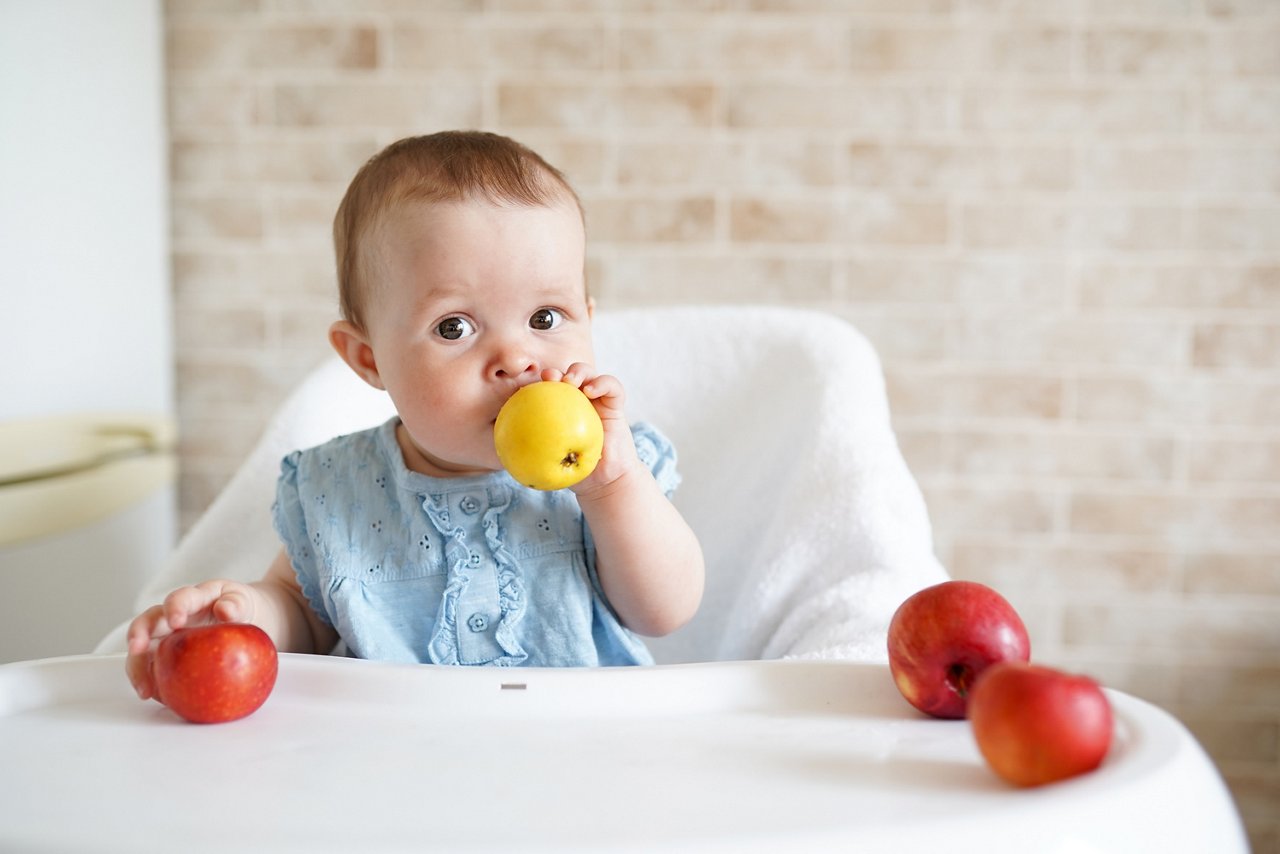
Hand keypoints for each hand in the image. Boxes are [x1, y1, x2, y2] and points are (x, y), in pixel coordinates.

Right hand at [125, 580, 257, 700]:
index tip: (176, 621)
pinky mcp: (165, 658)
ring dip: (138, 669)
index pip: (180, 599)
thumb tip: (225, 610)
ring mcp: (166, 638)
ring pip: (143, 651)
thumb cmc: (239, 607)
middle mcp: (172, 617)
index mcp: (193, 599)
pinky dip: (152, 685)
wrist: (243, 619)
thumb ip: (236, 603)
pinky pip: (153, 671)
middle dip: (138, 635)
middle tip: (137, 649)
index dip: (174, 608)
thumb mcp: (242, 601)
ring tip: (145, 689)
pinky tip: (157, 698)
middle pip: (147, 623)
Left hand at [540, 364, 642, 494]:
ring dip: (578, 371)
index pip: (546, 391)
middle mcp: (577, 402)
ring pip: (588, 374)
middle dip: (555, 372)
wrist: (604, 482)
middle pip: (564, 376)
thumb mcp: (549, 463)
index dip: (535, 385)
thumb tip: (500, 451)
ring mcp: (597, 400)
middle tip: (548, 378)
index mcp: (559, 412)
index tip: (527, 387)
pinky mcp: (615, 405)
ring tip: (570, 380)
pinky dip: (602, 383)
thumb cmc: (574, 473)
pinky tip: (591, 390)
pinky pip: (612, 387)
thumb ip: (531, 453)